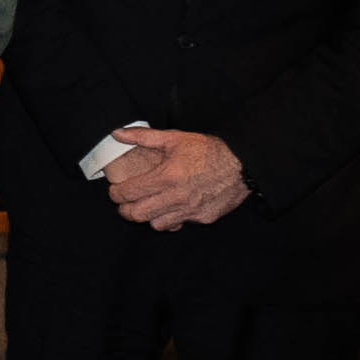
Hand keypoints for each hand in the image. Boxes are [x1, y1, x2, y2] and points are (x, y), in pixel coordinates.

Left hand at [103, 126, 249, 229]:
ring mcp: (191, 210)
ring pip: (156, 224)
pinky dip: (170, 220)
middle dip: (126, 210)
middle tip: (125, 203)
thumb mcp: (175, 138)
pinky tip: (170, 209)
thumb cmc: (209, 150)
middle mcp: (177, 197)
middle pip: (137, 214)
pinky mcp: (203, 218)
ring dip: (148, 216)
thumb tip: (117, 134)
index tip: (115, 191)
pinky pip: (178, 224)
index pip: (129, 193)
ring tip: (147, 205)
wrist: (243, 164)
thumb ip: (143, 137)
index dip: (116, 194)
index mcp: (167, 177)